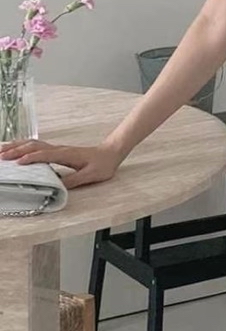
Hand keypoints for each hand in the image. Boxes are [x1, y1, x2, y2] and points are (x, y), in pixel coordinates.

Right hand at [0, 138, 120, 189]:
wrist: (110, 153)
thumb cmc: (102, 164)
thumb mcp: (91, 175)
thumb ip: (74, 180)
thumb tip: (57, 185)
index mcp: (66, 154)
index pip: (45, 155)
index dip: (31, 158)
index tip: (16, 164)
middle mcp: (59, 149)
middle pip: (34, 146)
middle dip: (16, 150)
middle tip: (0, 156)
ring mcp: (57, 148)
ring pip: (33, 144)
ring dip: (16, 146)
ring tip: (1, 150)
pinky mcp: (57, 151)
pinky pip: (37, 146)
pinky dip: (23, 146)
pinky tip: (16, 148)